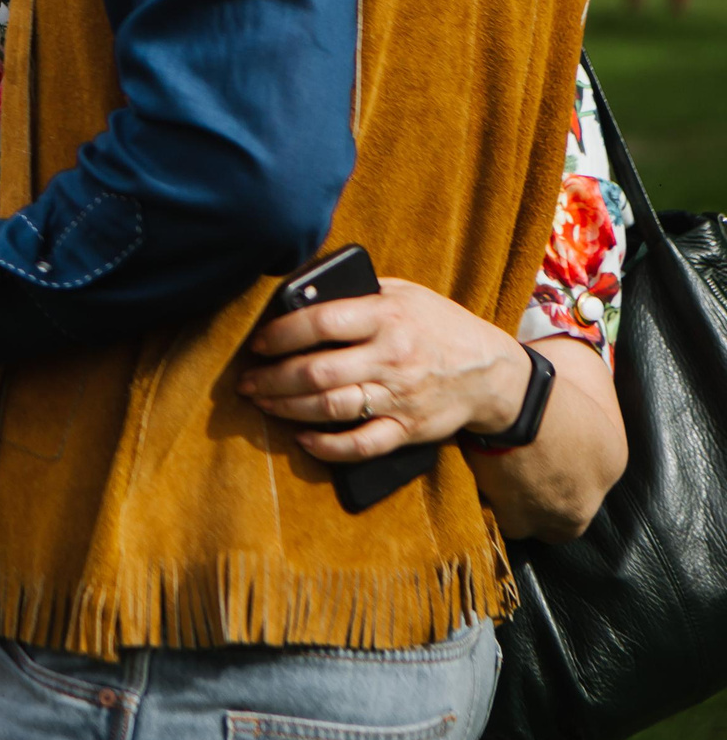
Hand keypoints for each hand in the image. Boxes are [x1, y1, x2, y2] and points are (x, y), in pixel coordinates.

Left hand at [241, 277, 532, 460]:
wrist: (493, 373)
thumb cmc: (437, 326)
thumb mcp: (403, 294)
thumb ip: (357, 294)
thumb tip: (300, 293)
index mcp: (386, 317)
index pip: (322, 323)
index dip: (281, 334)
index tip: (258, 343)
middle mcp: (390, 358)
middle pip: (317, 372)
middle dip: (272, 379)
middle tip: (245, 381)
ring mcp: (398, 397)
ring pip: (331, 408)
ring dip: (287, 408)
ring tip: (262, 402)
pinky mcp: (407, 429)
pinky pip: (361, 445)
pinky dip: (327, 447)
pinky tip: (302, 439)